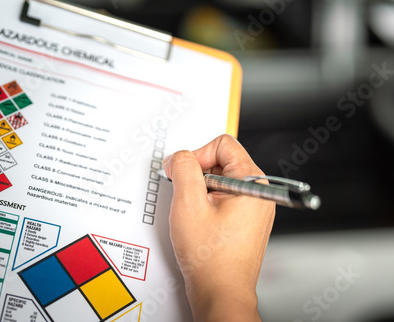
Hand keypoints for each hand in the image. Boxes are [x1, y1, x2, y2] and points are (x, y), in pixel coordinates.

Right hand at [163, 134, 274, 321]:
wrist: (220, 293)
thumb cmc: (211, 258)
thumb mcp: (188, 203)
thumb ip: (182, 169)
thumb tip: (179, 157)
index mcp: (252, 183)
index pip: (223, 144)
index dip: (197, 154)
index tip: (183, 172)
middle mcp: (258, 192)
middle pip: (222, 160)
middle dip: (197, 173)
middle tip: (185, 194)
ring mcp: (253, 207)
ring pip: (220, 180)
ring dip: (200, 190)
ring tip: (193, 213)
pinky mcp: (245, 219)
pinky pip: (223, 197)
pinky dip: (206, 203)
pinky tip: (199, 221)